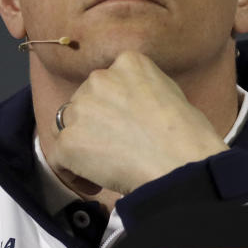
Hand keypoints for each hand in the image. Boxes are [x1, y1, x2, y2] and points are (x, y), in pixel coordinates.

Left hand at [48, 52, 228, 195]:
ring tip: (105, 168)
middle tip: (115, 148)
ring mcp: (81, 108)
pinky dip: (75, 173)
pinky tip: (96, 184)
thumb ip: (142, 91)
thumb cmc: (188, 134)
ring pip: (67, 127)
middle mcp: (99, 78)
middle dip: (94, 124)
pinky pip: (60, 159)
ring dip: (82, 145)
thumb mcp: (170, 92)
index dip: (112, 106)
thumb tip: (131, 106)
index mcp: (128, 62)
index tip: (124, 125)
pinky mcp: (68, 140)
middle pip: (83, 101)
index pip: (107, 82)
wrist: (180, 163)